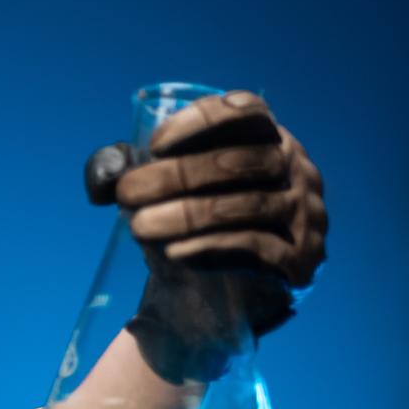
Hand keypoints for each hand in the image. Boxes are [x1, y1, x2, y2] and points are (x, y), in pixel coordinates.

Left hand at [84, 90, 327, 344]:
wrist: (211, 295)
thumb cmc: (188, 226)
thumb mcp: (163, 190)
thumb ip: (132, 170)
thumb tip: (103, 175)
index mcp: (266, 141)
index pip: (250, 112)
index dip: (203, 121)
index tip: (154, 145)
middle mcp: (296, 172)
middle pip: (243, 160)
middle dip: (178, 175)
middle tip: (128, 193)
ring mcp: (305, 215)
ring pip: (248, 205)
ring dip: (187, 214)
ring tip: (139, 227)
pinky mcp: (300, 260)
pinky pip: (257, 247)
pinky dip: (211, 247)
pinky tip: (173, 252)